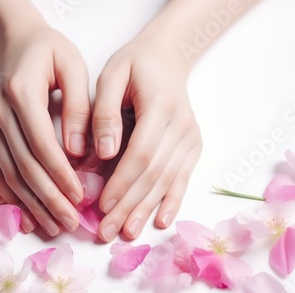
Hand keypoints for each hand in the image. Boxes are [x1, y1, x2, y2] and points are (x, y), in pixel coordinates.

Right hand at [0, 23, 90, 236]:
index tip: (80, 197)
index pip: (42, 144)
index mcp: (21, 93)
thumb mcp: (73, 68)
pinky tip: (26, 217)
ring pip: (9, 175)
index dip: (61, 175)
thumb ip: (78, 108)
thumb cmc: (50, 53)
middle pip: (24, 166)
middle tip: (69, 223)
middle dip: (48, 198)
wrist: (16, 43)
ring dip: (31, 205)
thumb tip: (79, 152)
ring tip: (52, 226)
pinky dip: (11, 197)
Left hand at [93, 33, 202, 241]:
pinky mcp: (193, 147)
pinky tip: (161, 222)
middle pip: (154, 174)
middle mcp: (181, 126)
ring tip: (127, 233)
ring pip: (167, 181)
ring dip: (146, 210)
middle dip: (129, 206)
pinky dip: (172, 201)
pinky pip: (183, 178)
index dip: (121, 183)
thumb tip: (103, 153)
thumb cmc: (134, 65)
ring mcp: (191, 138)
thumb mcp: (111, 76)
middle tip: (107, 232)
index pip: (141, 154)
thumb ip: (105, 112)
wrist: (169, 57)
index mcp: (160, 106)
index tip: (101, 205)